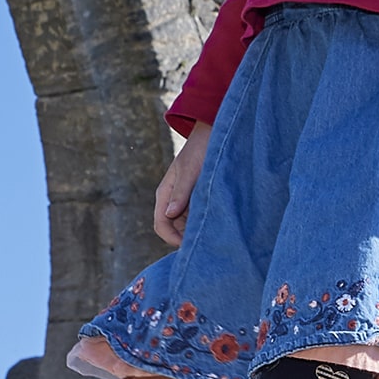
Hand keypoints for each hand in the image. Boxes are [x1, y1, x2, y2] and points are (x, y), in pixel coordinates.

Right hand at [154, 122, 209, 246]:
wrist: (213, 133)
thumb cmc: (200, 149)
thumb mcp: (190, 171)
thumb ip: (181, 192)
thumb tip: (170, 214)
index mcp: (165, 193)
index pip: (161, 225)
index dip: (172, 239)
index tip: (191, 245)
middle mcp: (172, 199)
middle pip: (174, 229)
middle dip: (186, 238)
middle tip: (207, 245)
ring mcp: (185, 199)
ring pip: (186, 225)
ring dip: (196, 231)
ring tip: (214, 235)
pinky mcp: (197, 198)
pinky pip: (197, 216)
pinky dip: (204, 222)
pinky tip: (217, 224)